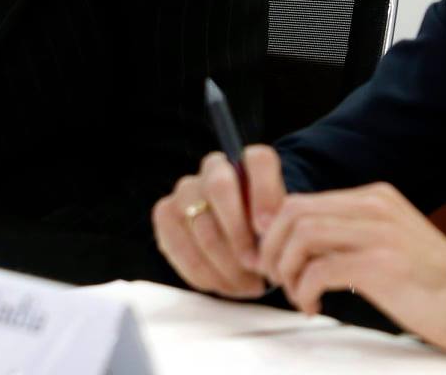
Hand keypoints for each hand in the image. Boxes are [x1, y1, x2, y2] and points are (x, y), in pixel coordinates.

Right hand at [152, 144, 286, 298]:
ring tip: (246, 284)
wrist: (236, 243)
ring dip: (225, 263)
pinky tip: (222, 284)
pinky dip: (203, 273)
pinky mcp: (165, 214)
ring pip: (200, 224)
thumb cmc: (262, 235)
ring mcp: (186, 190)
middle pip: (220, 187)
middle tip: (255, 265)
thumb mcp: (280, 227)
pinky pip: (179, 246)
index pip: (258, 160)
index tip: (267, 229)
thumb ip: (279, 225)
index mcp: (249, 164)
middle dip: (238, 233)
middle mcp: (214, 168)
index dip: (263, 192)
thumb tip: (266, 238)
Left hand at [257, 182, 445, 353]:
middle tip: (275, 278)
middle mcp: (375, 206)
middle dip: (272, 248)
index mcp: (375, 198)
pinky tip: (314, 306)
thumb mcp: (386, 242)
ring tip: (297, 294)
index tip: (273, 261)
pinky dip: (305, 290)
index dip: (275, 232)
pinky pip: (320, 269)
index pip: (303, 201)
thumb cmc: (427, 283)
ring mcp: (380, 233)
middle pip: (295, 213)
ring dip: (287, 270)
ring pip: (303, 236)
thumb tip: (293, 241)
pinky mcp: (381, 265)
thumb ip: (347, 233)